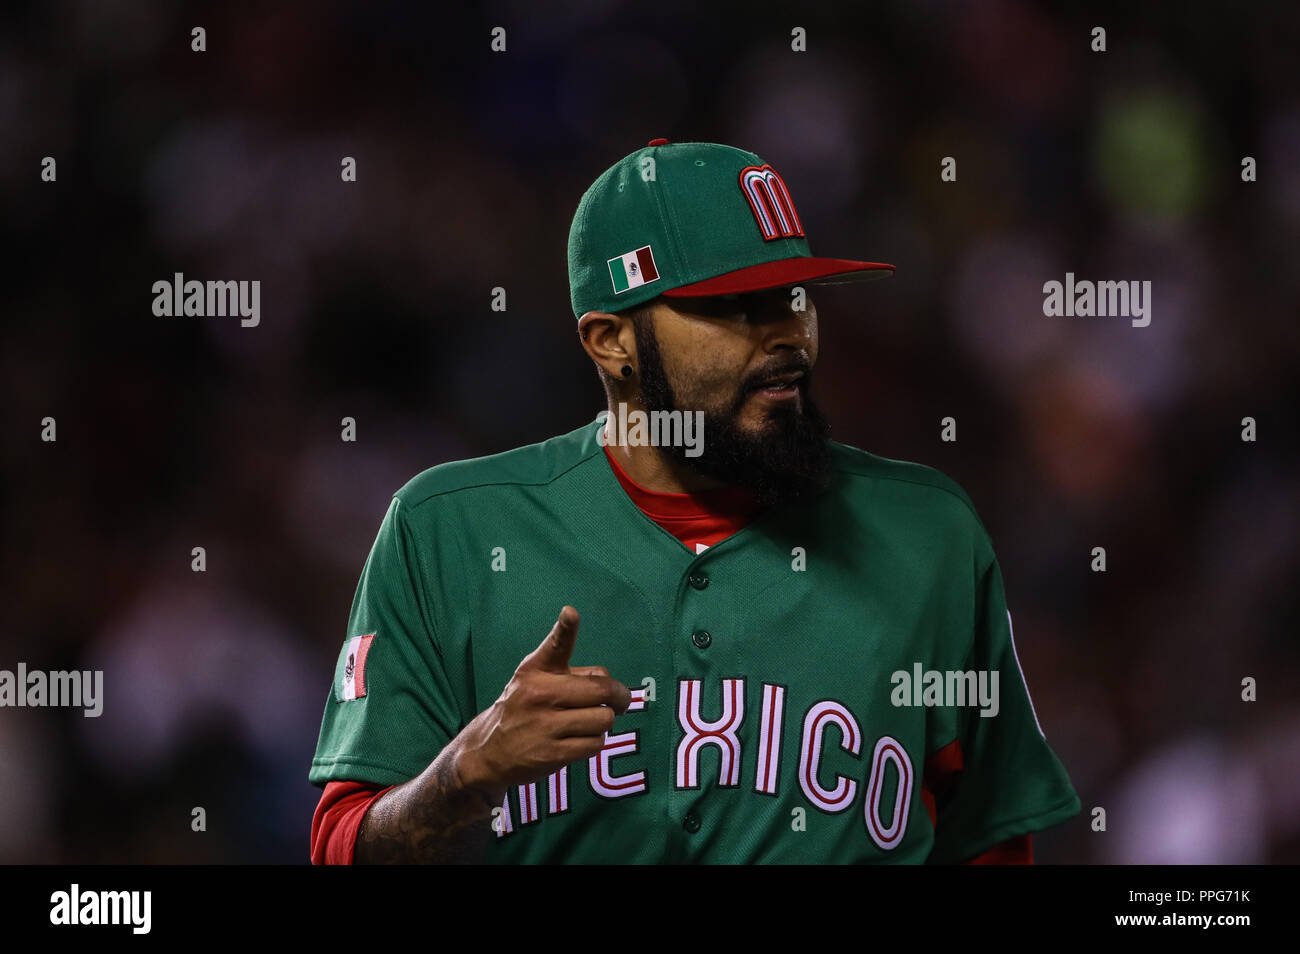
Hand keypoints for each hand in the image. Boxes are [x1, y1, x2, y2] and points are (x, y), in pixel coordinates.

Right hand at [453, 606, 630, 802]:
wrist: (488, 750)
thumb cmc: (523, 708)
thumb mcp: (534, 680)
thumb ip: (571, 674)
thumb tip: (611, 683)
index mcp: (536, 670)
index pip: (555, 646)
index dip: (565, 628)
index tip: (570, 613)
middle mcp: (540, 694)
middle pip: (602, 690)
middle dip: (620, 697)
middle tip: (621, 702)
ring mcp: (546, 725)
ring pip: (604, 719)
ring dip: (603, 722)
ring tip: (587, 722)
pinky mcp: (553, 754)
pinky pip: (596, 743)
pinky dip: (594, 742)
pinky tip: (577, 740)